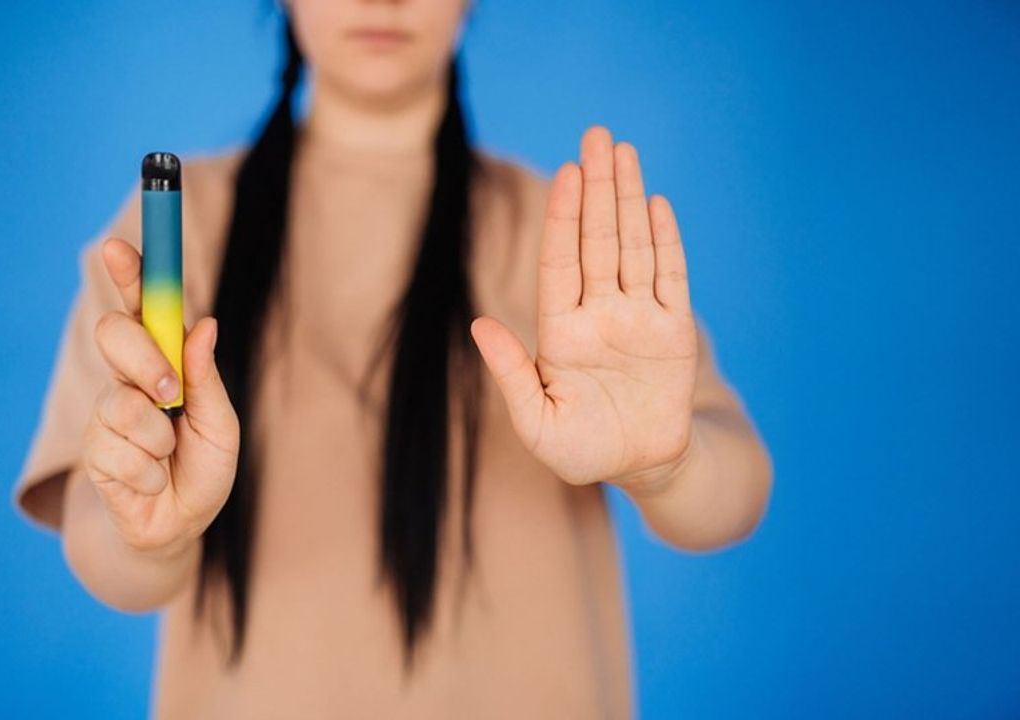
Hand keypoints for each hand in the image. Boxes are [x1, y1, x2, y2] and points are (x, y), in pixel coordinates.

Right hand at [80, 237, 240, 553]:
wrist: (178, 526)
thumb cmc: (203, 468)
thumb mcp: (221, 424)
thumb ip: (207, 378)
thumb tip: (205, 324)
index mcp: (162, 361)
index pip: (142, 308)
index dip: (130, 275)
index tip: (119, 248)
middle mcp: (129, 379)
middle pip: (114, 335)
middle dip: (143, 359)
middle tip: (170, 394)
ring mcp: (107, 413)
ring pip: (121, 403)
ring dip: (158, 438)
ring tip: (168, 457)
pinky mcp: (94, 452)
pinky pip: (118, 450)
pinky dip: (147, 471)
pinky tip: (150, 481)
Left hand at [470, 126, 697, 488]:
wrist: (641, 467)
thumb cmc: (581, 450)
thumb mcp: (537, 424)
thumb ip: (511, 375)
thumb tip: (479, 324)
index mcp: (562, 331)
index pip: (562, 262)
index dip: (564, 218)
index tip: (567, 173)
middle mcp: (599, 313)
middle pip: (597, 239)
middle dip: (597, 188)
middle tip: (596, 134)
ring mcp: (638, 317)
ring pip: (632, 246)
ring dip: (628, 199)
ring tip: (623, 151)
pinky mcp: (673, 329)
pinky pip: (670, 276)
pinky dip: (665, 241)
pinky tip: (655, 205)